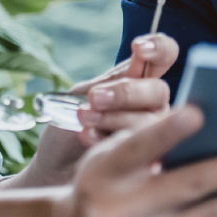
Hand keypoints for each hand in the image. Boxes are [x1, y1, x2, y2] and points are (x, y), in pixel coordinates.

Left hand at [0, 34, 181, 189]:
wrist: (52, 169)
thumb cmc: (67, 128)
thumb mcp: (81, 97)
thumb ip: (108, 83)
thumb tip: (137, 69)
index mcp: (139, 80)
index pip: (164, 56)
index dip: (159, 48)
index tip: (138, 48)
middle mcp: (153, 105)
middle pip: (159, 90)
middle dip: (125, 93)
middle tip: (94, 98)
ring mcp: (156, 133)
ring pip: (152, 119)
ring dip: (114, 118)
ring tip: (84, 121)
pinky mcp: (152, 161)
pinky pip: (146, 147)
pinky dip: (112, 140)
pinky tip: (89, 140)